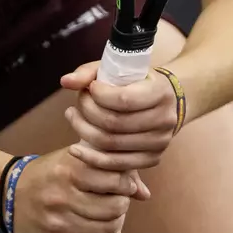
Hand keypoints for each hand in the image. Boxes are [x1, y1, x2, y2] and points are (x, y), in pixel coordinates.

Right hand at [9, 147, 151, 232]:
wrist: (7, 195)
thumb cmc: (49, 173)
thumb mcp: (74, 160)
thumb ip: (110, 170)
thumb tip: (144, 194)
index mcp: (68, 170)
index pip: (115, 179)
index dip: (126, 183)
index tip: (124, 184)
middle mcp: (63, 196)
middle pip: (115, 207)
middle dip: (121, 204)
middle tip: (117, 201)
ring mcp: (58, 223)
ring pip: (107, 229)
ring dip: (116, 223)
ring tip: (110, 215)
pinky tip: (101, 230)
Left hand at [59, 62, 179, 172]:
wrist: (167, 100)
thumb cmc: (137, 81)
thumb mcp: (118, 69)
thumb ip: (89, 72)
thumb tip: (65, 81)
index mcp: (160, 91)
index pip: (124, 100)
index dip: (100, 96)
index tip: (90, 89)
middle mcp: (165, 118)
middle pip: (115, 124)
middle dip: (87, 113)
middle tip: (75, 105)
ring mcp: (160, 141)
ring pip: (112, 145)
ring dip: (84, 133)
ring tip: (73, 118)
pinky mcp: (152, 158)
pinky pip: (116, 164)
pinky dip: (92, 158)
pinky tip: (76, 148)